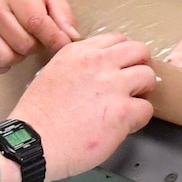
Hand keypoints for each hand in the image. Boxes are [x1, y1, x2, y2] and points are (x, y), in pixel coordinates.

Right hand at [0, 0, 79, 74]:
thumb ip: (65, 17)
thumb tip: (71, 39)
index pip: (36, 24)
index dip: (54, 40)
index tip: (63, 45)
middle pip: (23, 45)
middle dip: (36, 45)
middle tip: (35, 35)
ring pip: (5, 58)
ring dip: (18, 55)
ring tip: (20, 40)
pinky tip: (6, 49)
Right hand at [8, 32, 156, 181]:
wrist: (34, 142)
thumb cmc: (37, 117)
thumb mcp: (52, 74)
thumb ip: (78, 67)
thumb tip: (98, 74)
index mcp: (79, 52)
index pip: (116, 39)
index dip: (123, 56)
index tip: (119, 69)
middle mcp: (98, 62)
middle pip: (139, 50)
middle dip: (140, 66)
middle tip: (133, 84)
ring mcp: (113, 86)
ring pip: (148, 76)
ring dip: (142, 91)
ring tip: (130, 105)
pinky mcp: (123, 111)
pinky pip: (147, 108)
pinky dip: (139, 118)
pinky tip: (124, 125)